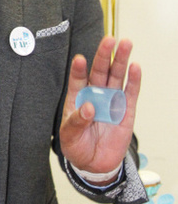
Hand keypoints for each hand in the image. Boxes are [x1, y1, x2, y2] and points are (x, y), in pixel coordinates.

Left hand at [59, 36, 140, 176]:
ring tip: (125, 43)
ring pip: (117, 76)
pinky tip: (135, 67)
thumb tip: (88, 108)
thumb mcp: (69, 137)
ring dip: (121, 60)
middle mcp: (95, 95)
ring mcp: (111, 100)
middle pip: (100, 71)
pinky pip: (130, 93)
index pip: (77, 80)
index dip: (78, 70)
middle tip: (109, 40)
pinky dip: (134, 80)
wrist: (94, 164)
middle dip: (104, 55)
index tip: (78, 59)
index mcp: (77, 98)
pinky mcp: (126, 110)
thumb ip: (76, 122)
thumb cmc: (78, 146)